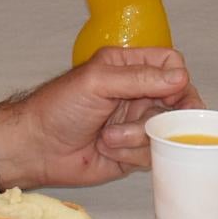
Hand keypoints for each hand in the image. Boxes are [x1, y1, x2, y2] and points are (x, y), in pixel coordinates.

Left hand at [0, 47, 199, 186]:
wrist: (36, 149)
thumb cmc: (59, 107)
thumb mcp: (98, 82)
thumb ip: (140, 78)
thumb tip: (180, 77)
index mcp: (129, 67)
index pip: (171, 64)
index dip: (177, 79)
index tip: (169, 95)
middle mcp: (139, 94)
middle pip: (179, 100)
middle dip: (167, 115)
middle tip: (153, 123)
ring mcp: (138, 124)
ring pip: (167, 130)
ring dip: (138, 136)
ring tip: (108, 137)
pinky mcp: (134, 152)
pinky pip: (153, 154)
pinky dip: (132, 153)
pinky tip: (108, 151)